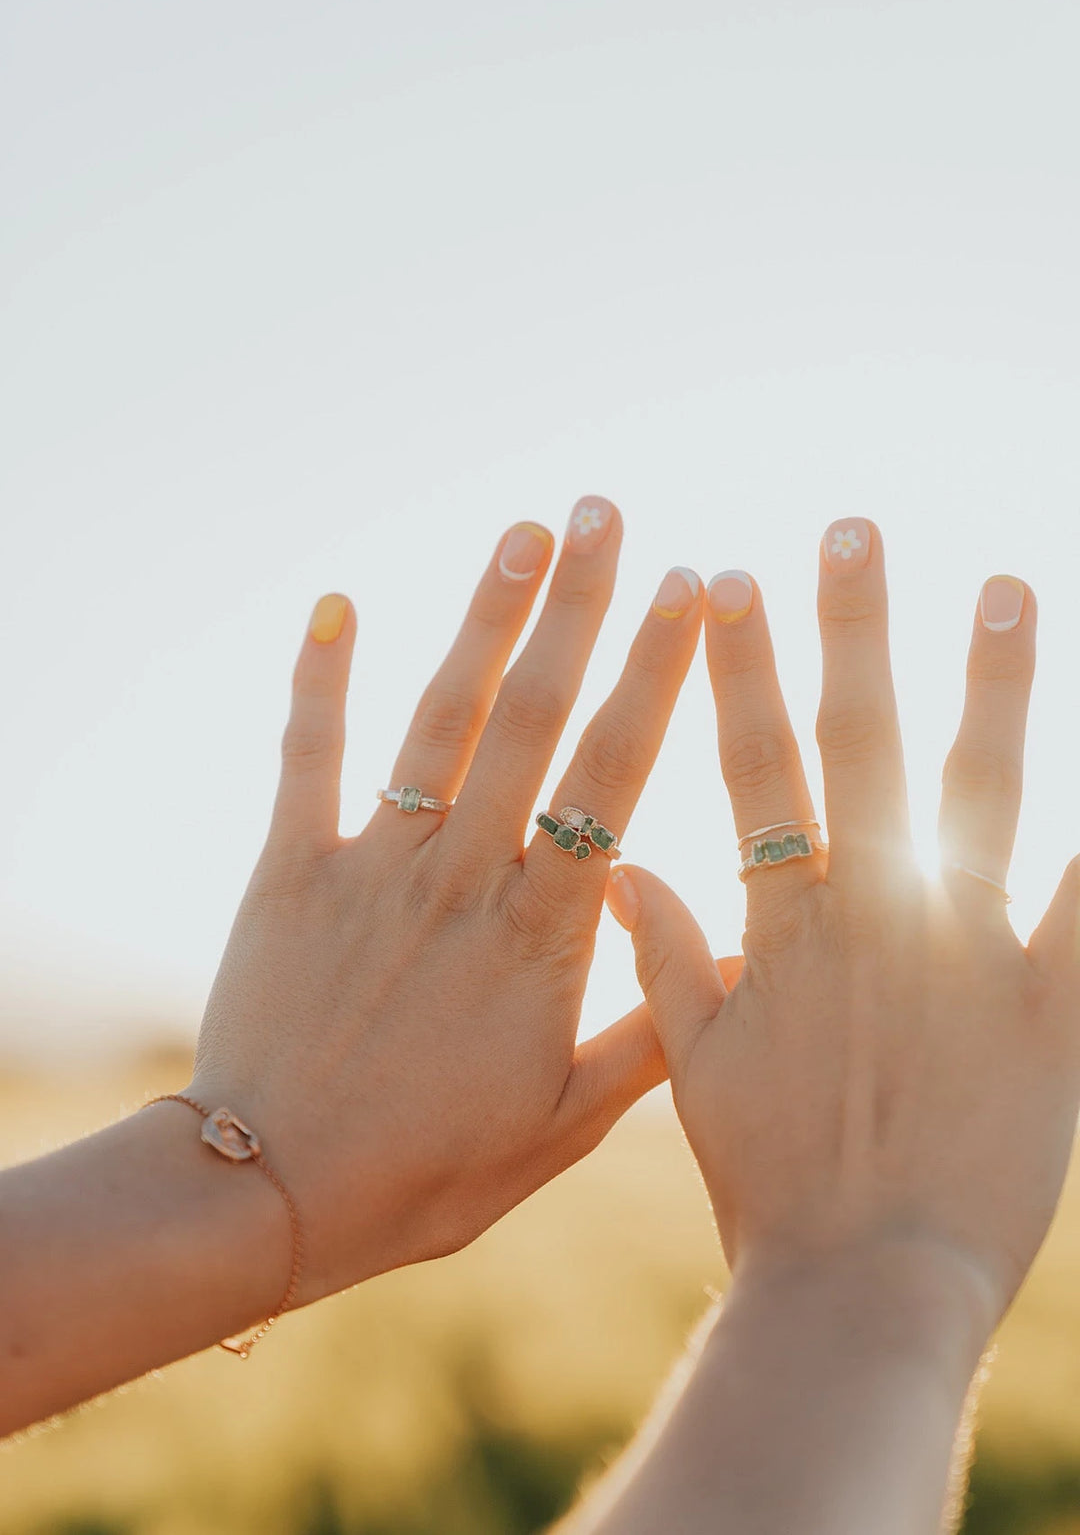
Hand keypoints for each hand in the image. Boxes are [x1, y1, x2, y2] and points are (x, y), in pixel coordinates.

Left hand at [188, 498, 702, 1306]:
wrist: (273, 1197)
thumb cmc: (429, 1172)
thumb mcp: (565, 1124)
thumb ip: (649, 1033)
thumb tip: (723, 947)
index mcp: (541, 934)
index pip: (613, 777)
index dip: (655, 675)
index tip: (694, 593)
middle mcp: (463, 878)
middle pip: (532, 719)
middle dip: (579, 608)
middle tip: (609, 513)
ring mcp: (373, 866)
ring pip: (439, 721)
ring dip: (483, 618)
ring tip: (521, 531)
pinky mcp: (291, 871)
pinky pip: (308, 758)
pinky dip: (318, 677)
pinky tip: (336, 600)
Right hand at [607, 520, 1079, 1334]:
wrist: (860, 1288)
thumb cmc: (769, 1185)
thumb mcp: (692, 1067)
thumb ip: (666, 953)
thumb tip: (618, 860)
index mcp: (787, 923)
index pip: (754, 765)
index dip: (737, 669)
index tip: (725, 581)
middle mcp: (874, 915)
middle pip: (861, 746)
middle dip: (853, 630)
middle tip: (854, 528)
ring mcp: (968, 957)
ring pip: (984, 792)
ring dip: (994, 684)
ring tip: (1010, 585)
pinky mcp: (1053, 1016)